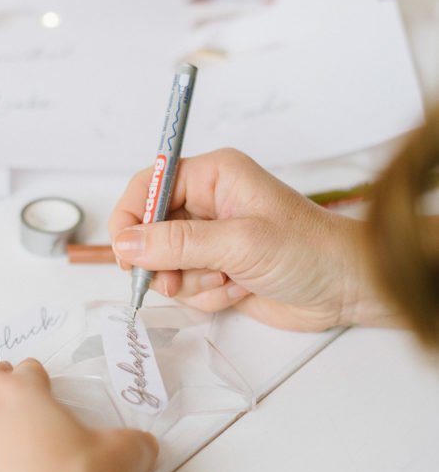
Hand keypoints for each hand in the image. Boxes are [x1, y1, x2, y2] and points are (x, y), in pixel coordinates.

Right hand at [110, 149, 398, 331]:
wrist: (346, 289)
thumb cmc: (308, 251)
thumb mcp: (239, 242)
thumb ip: (178, 243)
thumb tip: (126, 243)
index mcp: (214, 175)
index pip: (149, 186)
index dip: (130, 217)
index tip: (125, 252)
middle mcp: (207, 203)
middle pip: (150, 230)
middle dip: (164, 261)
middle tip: (180, 279)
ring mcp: (211, 239)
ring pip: (165, 265)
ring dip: (192, 282)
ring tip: (229, 280)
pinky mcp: (217, 269)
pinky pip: (186, 287)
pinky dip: (207, 296)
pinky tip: (240, 290)